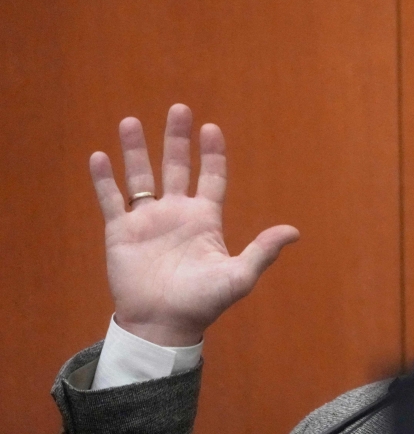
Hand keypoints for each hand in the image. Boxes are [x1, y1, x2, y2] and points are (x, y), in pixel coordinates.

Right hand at [90, 104, 299, 345]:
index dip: (212, 154)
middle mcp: (176, 213)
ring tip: (129, 121)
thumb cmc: (203, 303)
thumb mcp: (238, 276)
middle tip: (179, 109)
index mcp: (205, 219)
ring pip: (140, 177)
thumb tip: (294, 232)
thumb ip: (262, 251)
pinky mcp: (121, 232)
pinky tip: (100, 156)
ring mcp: (148, 221)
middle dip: (177, 139)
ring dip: (135, 150)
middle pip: (176, 167)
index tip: (212, 128)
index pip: (211, 177)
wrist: (163, 325)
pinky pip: (111, 199)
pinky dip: (104, 179)